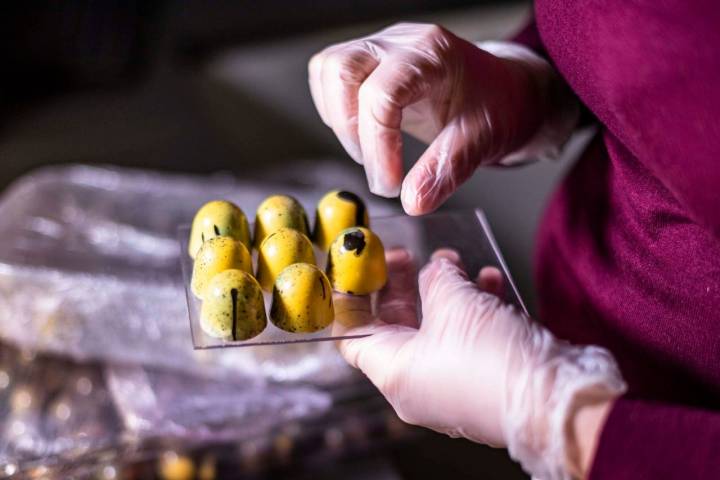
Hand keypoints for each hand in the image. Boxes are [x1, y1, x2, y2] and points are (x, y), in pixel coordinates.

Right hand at [309, 23, 571, 213]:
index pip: (382, 95)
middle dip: (351, 131)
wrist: (504, 90)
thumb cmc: (497, 107)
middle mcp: (401, 42)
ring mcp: (382, 47)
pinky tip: (363, 132)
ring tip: (371, 150)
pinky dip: (335, 109)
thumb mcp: (482, 141)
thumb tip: (413, 203)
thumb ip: (445, 171)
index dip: (378, 146)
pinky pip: (330, 75)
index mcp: (433, 55)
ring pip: (329, 70)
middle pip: (342, 72)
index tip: (389, 185)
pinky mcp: (369, 60)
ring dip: (339, 119)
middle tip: (378, 169)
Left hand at [333, 248, 624, 478]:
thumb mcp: (452, 302)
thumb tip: (435, 268)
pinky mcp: (484, 380)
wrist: (556, 400)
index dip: (352, 296)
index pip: (353, 334)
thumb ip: (436, 277)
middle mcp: (417, 384)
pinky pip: (467, 339)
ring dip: (444, 290)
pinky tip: (489, 280)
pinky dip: (474, 307)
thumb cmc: (493, 362)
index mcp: (394, 373)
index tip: (359, 267)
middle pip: (395, 327)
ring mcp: (451, 384)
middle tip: (409, 254)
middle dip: (402, 285)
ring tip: (453, 259)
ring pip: (436, 328)